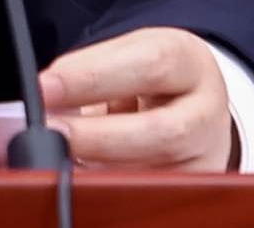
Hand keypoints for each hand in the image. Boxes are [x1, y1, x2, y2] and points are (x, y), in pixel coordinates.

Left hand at [38, 27, 237, 171]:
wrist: (193, 103)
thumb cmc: (151, 77)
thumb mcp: (126, 55)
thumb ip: (89, 72)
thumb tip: (47, 100)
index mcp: (188, 61)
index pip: (150, 64)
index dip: (94, 76)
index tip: (47, 87)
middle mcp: (207, 111)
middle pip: (163, 132)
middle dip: (100, 137)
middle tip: (53, 132)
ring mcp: (205, 157)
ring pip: (157, 175)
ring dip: (102, 170)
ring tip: (63, 159)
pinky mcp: (194, 190)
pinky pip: (149, 197)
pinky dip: (111, 190)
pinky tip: (85, 179)